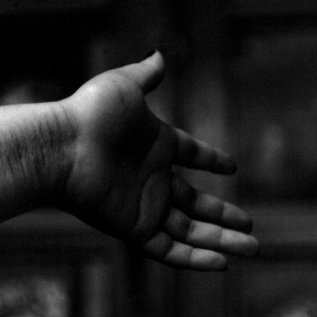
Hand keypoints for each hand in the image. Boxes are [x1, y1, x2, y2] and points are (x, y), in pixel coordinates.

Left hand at [60, 52, 257, 269]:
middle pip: (195, 202)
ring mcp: (144, 205)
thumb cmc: (91, 113)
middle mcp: (152, 178)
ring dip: (222, 241)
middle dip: (223, 215)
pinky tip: (222, 263)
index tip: (231, 166)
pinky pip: (169, 249)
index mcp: (155, 144)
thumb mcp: (124, 86)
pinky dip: (195, 259)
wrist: (62, 146)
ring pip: (190, 230)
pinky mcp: (133, 227)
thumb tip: (158, 54)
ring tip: (255, 248)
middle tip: (252, 226)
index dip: (210, 159)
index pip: (189, 153)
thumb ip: (145, 74)